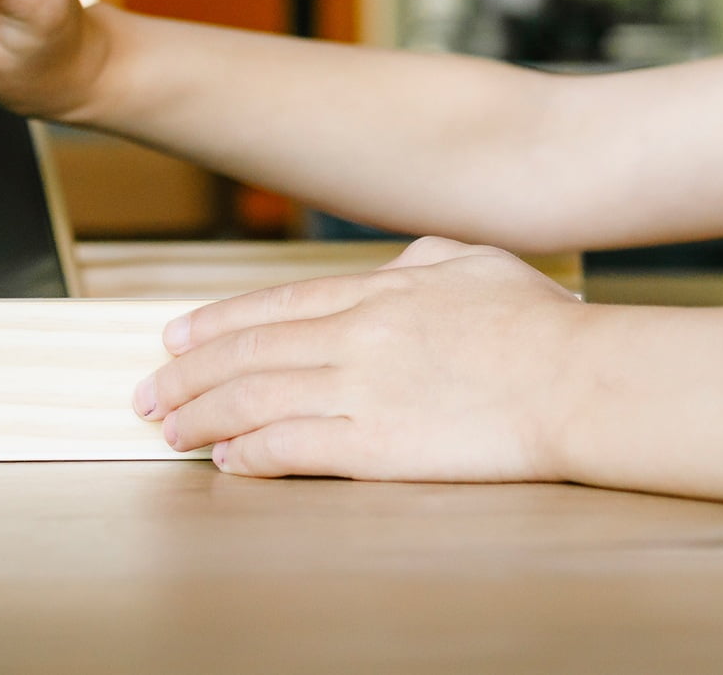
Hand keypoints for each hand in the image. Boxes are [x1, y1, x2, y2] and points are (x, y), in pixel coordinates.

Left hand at [135, 236, 584, 480]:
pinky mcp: (377, 443)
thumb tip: (393, 267)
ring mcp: (364, 388)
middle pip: (250, 352)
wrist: (575, 378)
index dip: (217, 323)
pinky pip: (293, 447)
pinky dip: (250, 454)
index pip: (277, 305)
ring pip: (256, 399)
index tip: (175, 336)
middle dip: (188, 373)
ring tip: (169, 431)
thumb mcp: (476, 261)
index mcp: (381, 288)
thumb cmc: (541, 324)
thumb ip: (421, 261)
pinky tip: (227, 461)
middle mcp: (358, 334)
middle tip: (147, 390)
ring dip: (204, 417)